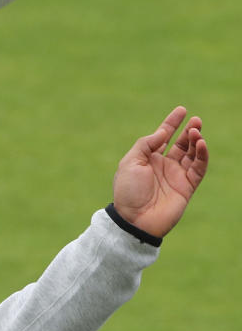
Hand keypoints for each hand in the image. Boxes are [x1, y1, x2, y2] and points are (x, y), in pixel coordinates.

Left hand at [112, 107, 208, 237]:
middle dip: (189, 131)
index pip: (163, 137)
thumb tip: (163, 132)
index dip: (171, 123)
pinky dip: (202, 155)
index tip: (181, 110)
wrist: (135, 220)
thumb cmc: (128, 192)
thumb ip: (145, 144)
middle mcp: (163, 166)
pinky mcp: (187, 187)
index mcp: (148, 160)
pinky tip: (201, 144)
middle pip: (181, 144)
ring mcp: (176, 176)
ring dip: (195, 141)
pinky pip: (198, 168)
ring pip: (191, 154)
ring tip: (196, 131)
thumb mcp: (130, 163)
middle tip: (195, 120)